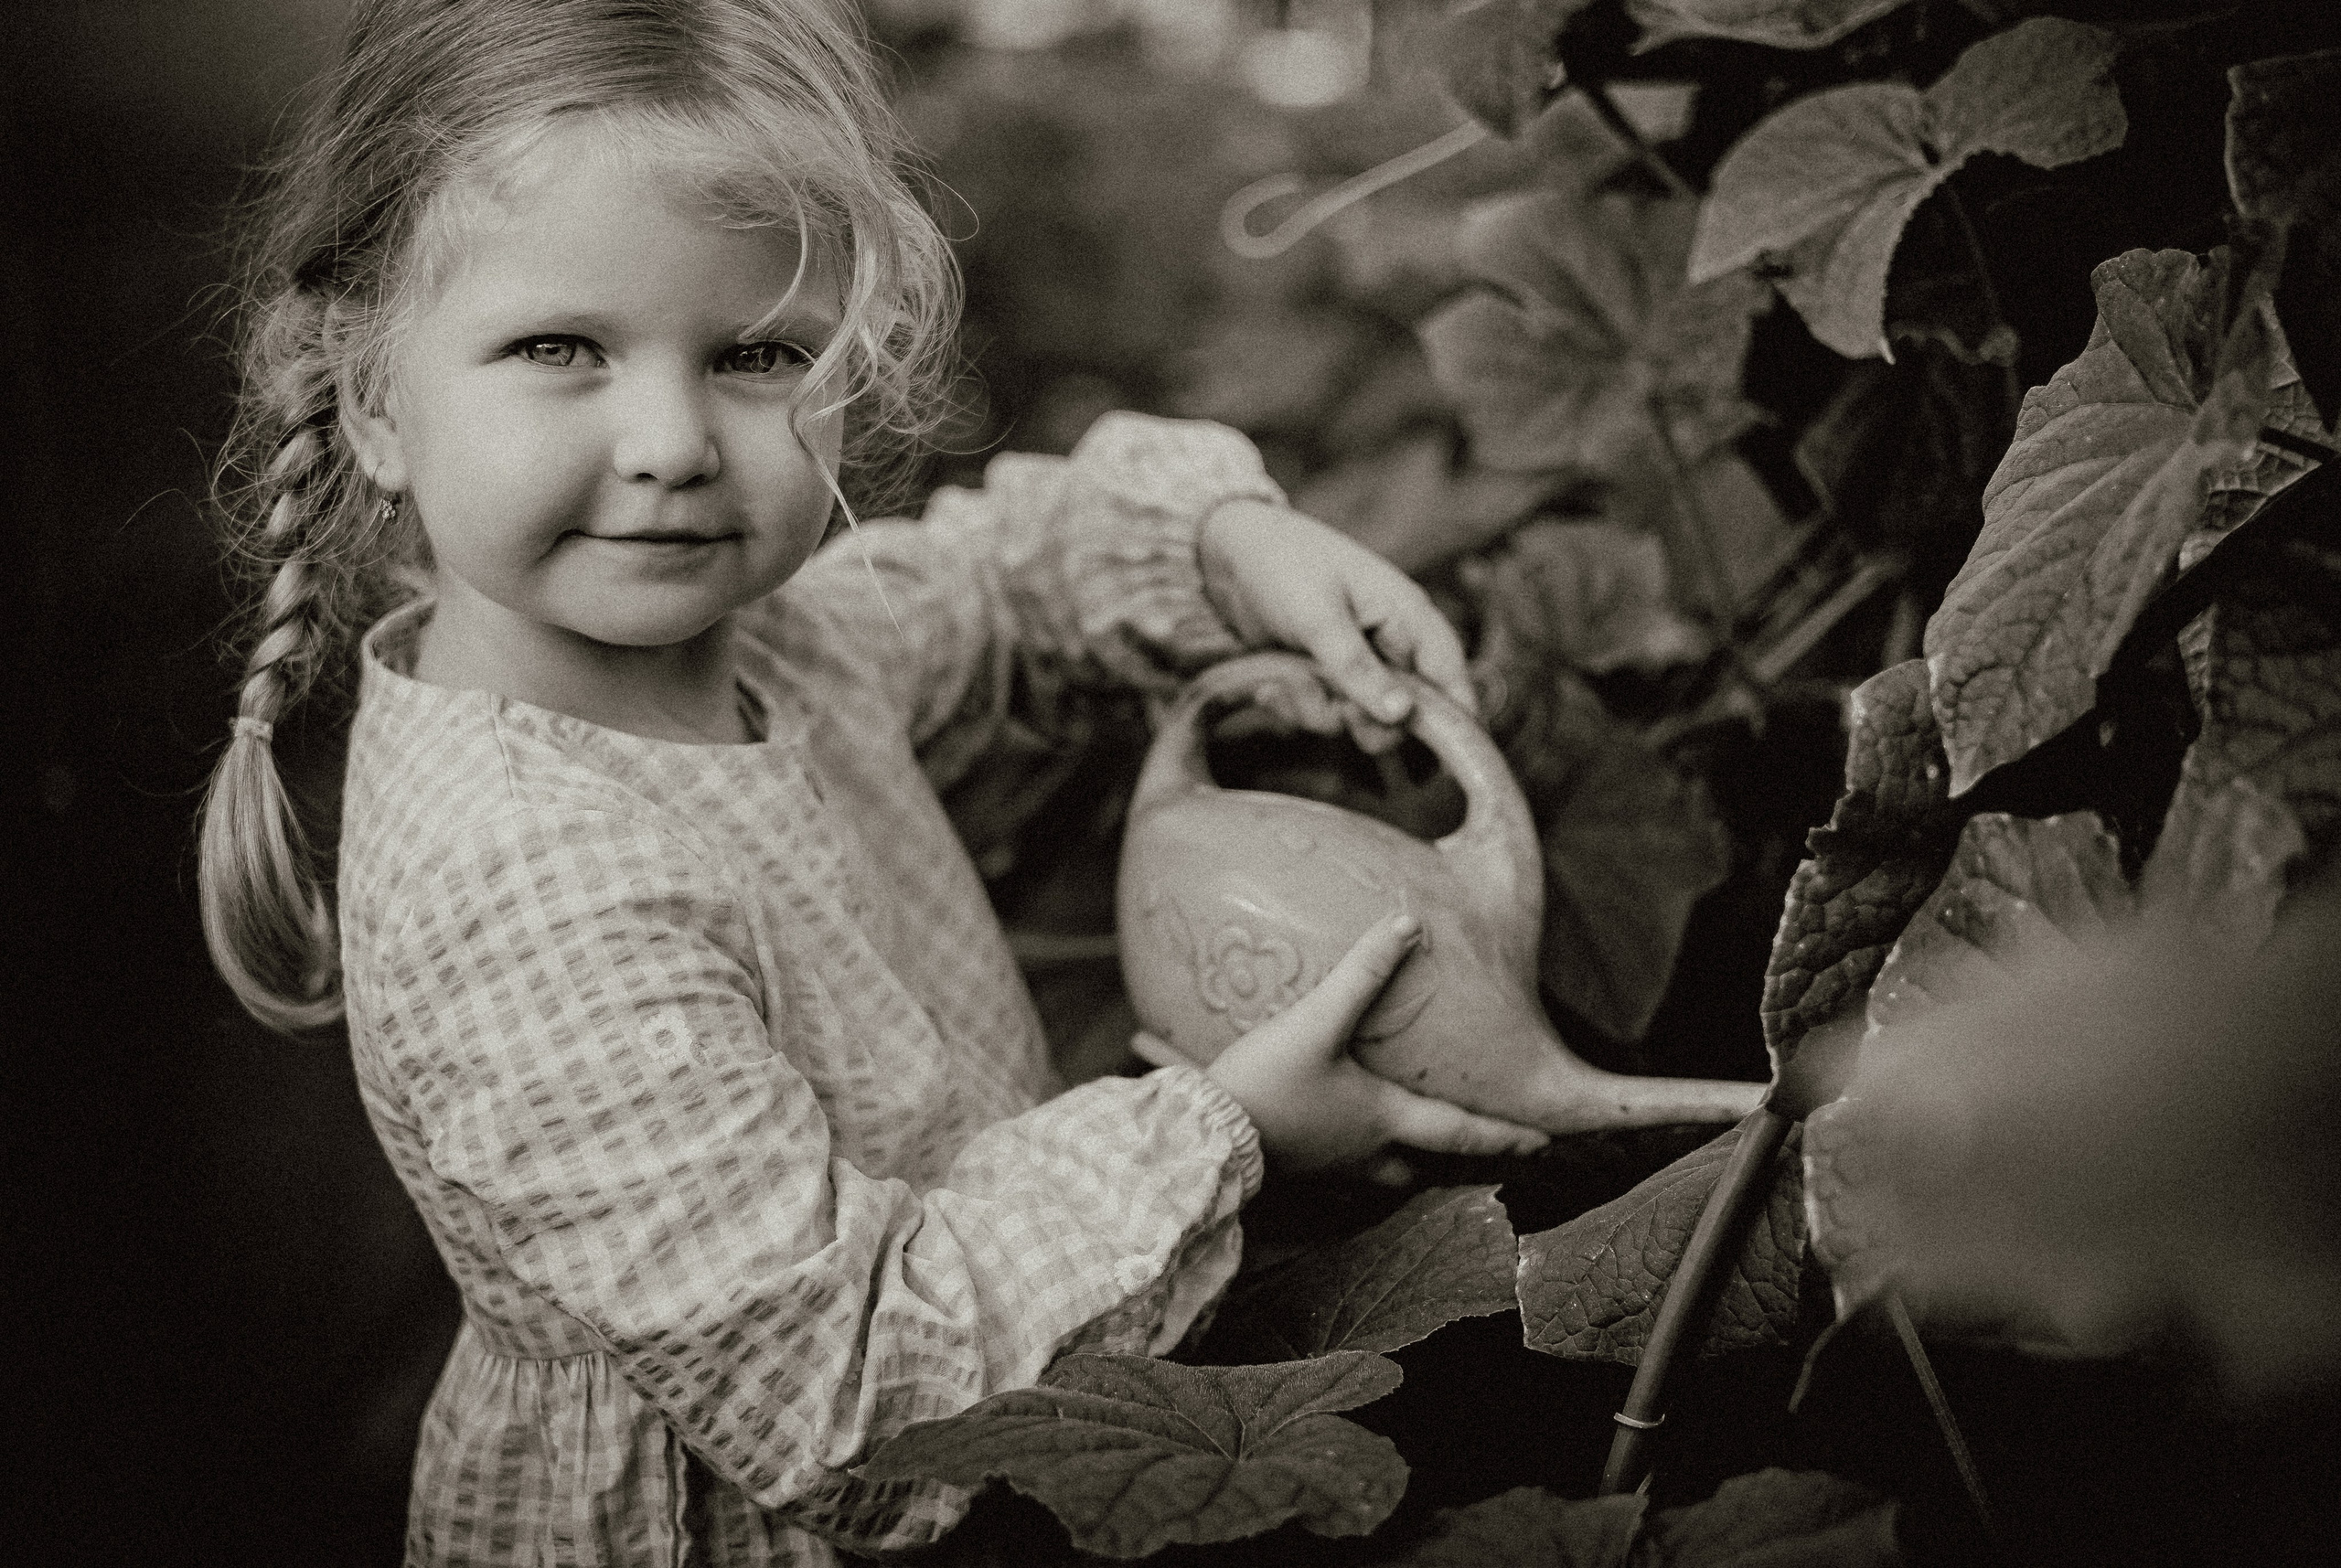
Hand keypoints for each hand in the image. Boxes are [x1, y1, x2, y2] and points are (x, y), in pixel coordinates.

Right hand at [1134, 913, 1549, 1173]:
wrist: (1205, 1136)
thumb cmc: (1267, 1083)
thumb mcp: (1317, 1021)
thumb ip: (1362, 973)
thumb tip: (1405, 923)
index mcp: (1385, 1119)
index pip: (1461, 1132)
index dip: (1505, 1137)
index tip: (1542, 1144)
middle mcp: (1365, 1152)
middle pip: (1425, 1167)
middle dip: (1452, 1162)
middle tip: (1475, 1154)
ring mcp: (1329, 1169)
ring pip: (1383, 1176)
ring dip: (1403, 1165)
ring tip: (1406, 1146)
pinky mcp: (1294, 1170)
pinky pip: (1338, 1172)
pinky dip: (1351, 1158)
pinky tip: (1331, 1135)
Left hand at [1199, 499, 1473, 752]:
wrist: (1227, 553)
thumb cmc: (1283, 565)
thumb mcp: (1318, 617)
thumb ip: (1357, 668)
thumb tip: (1402, 716)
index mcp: (1407, 617)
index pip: (1452, 678)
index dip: (1458, 723)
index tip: (1442, 761)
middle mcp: (1390, 645)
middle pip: (1406, 716)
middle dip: (1365, 723)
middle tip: (1336, 710)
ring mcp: (1357, 664)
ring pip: (1358, 721)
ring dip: (1318, 711)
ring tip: (1286, 681)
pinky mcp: (1324, 678)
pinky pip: (1323, 714)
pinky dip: (1294, 706)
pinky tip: (1268, 687)